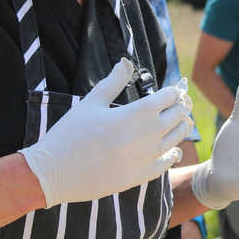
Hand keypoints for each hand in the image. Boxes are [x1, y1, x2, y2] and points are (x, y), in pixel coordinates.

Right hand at [19, 58, 191, 207]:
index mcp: (139, 112)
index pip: (169, 96)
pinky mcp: (141, 176)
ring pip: (176, 139)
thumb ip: (113, 81)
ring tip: (183, 122)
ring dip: (181, 128)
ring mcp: (147, 157)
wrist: (56, 172)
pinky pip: (166, 163)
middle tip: (182, 104)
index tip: (174, 90)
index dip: (174, 91)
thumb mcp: (91, 102)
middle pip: (178, 116)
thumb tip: (126, 62)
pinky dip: (172, 154)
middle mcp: (149, 134)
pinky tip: (173, 151)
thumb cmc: (71, 133)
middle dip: (181, 107)